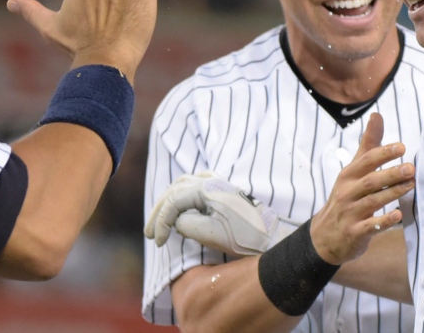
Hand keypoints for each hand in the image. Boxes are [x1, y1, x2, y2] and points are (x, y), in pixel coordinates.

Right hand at [144, 172, 298, 255]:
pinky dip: (181, 195)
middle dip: (159, 212)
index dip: (161, 223)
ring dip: (168, 202)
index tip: (159, 243)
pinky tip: (179, 204)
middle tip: (150, 235)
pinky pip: (195, 184)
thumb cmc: (246, 237)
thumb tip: (176, 220)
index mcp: (207, 188)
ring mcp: (218, 182)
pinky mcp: (223, 189)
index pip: (173, 201)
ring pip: (183, 184)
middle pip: (174, 190)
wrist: (273, 236)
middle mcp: (211, 180)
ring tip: (160, 221)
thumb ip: (186, 224)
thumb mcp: (211, 234)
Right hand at [309, 113, 414, 264]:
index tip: (402, 147)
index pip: (365, 161)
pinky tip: (399, 215)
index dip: (382, 153)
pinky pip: (370, 227)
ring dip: (392, 194)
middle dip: (390, 174)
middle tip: (411, 168)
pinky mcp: (354, 233)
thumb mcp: (352, 172)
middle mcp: (347, 193)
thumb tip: (377, 115)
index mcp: (348, 176)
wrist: (325, 236)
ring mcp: (350, 213)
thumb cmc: (345, 198)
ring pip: (372, 202)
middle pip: (369, 181)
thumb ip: (368, 146)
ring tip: (411, 186)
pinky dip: (384, 221)